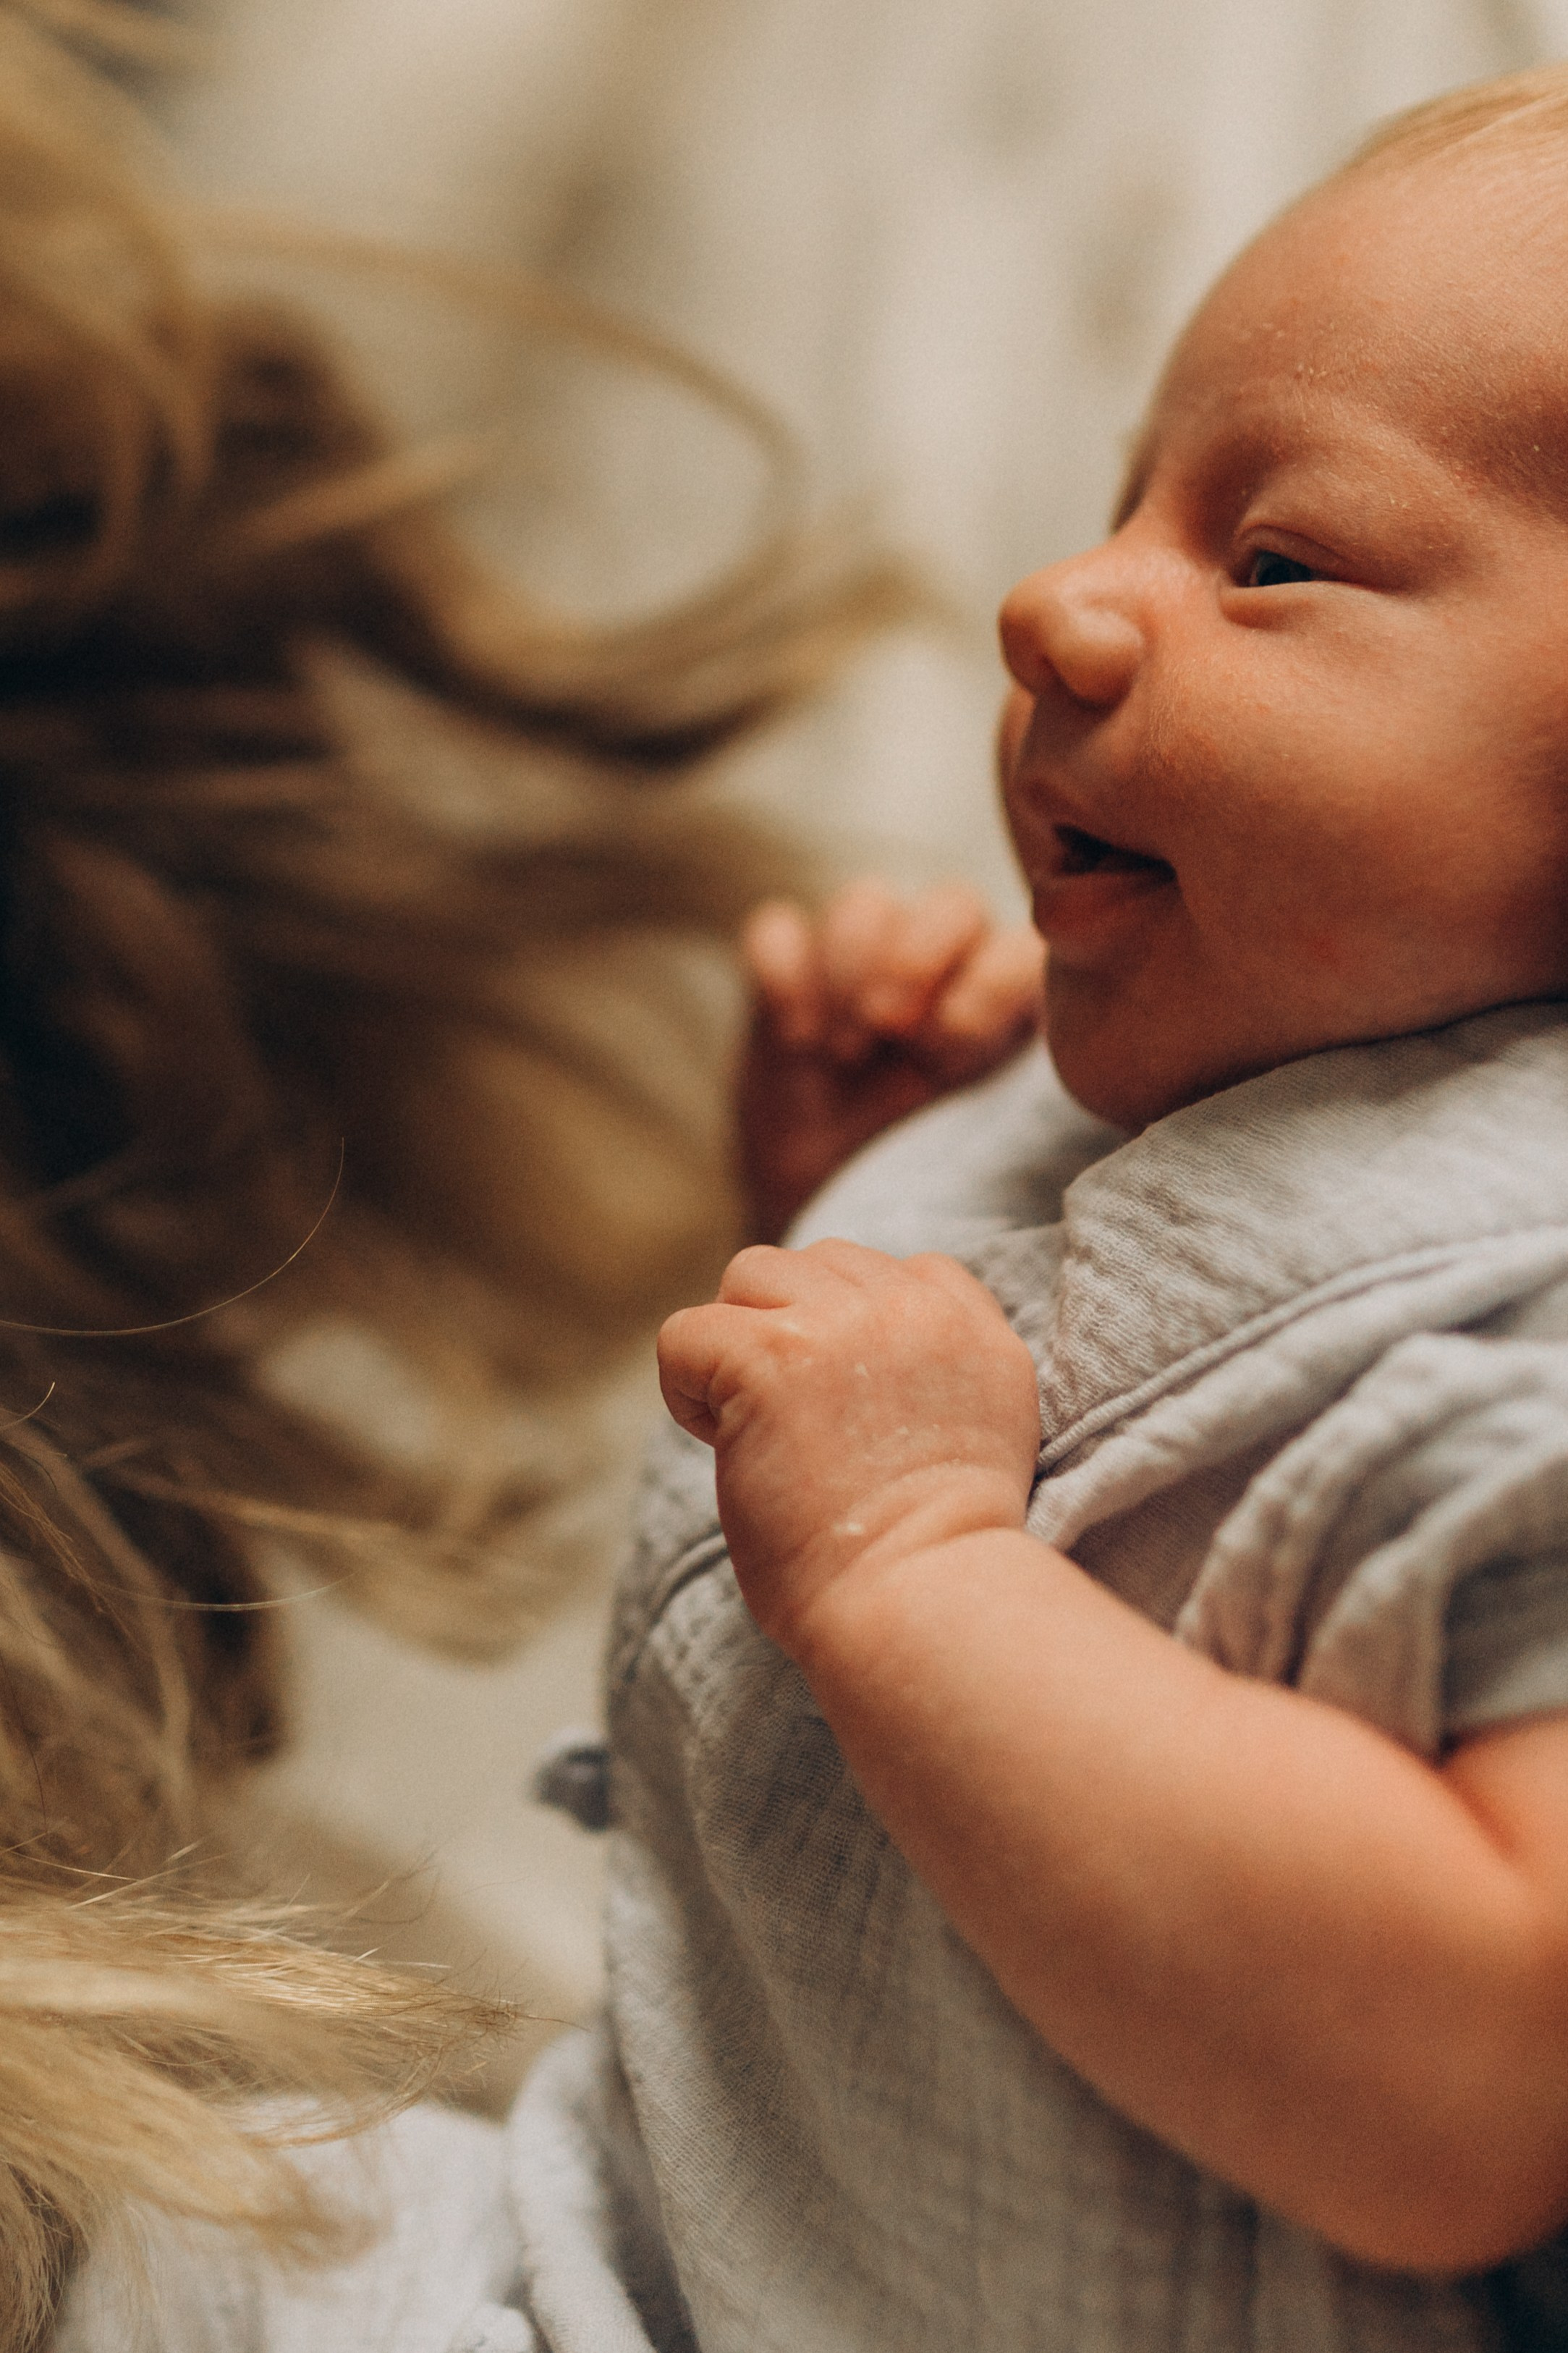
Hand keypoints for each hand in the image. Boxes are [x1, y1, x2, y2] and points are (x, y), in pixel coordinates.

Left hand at [658, 1238, 1040, 1652]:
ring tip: (748, 1422)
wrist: (923, 1602)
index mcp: (977, 1332)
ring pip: (751, 1274)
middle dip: (792, 1327)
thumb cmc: (934, 1561)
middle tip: (788, 1419)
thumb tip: (853, 1362)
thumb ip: (933, 1374)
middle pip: (823, 1264)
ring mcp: (842, 1325)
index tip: (845, 1405)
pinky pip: (687, 1331)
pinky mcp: (769, 1356)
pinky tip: (716, 1440)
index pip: (909, 1273)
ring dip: (738, 1340)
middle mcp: (915, 1311)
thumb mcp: (977, 1436)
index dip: (857, 1331)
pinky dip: (684, 1385)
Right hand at [737, 880, 1042, 1242]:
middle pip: (950, 903)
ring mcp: (863, 955)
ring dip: (850, 969)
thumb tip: (1088, 1091)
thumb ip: (1023, 1101)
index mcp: (1004, 999)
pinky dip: (785, 976)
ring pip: (867, 900)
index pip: (1022, 946)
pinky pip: (779, 928)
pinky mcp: (788, 965)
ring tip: (841, 1052)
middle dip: (915, 963)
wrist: (826, 1195)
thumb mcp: (981, 1142)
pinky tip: (796, 1038)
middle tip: (888, 1035)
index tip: (947, 1053)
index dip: (985, 985)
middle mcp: (944, 961)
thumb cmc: (921, 1171)